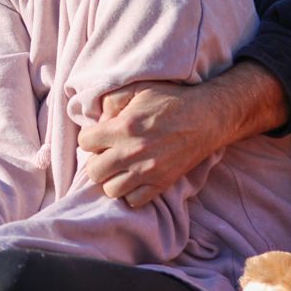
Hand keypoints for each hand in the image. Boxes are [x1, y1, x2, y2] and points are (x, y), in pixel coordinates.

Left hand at [78, 63, 287, 207]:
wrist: (206, 117)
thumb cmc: (170, 100)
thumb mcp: (137, 89)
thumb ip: (111, 101)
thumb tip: (99, 121)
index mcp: (123, 128)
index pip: (84, 142)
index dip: (90, 138)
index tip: (99, 136)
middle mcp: (132, 152)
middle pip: (94, 171)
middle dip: (97, 161)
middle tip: (107, 154)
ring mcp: (147, 171)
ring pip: (110, 189)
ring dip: (112, 179)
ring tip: (120, 168)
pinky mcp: (161, 183)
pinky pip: (134, 201)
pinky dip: (131, 192)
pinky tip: (134, 179)